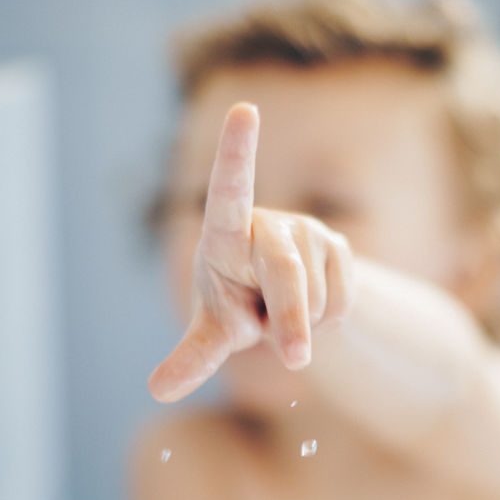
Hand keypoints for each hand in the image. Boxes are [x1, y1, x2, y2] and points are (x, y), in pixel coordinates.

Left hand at [148, 102, 354, 402]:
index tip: (245, 111)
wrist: (288, 303)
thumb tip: (158, 389)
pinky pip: (341, 300)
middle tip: (294, 361)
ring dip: (301, 325)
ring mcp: (307, 233)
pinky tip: (312, 310)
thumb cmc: (238, 304)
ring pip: (316, 295)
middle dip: (291, 320)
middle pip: (285, 274)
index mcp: (225, 233)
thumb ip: (192, 357)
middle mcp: (267, 223)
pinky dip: (327, 322)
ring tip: (283, 315)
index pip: (229, 190)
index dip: (236, 153)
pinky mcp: (340, 248)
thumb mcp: (215, 331)